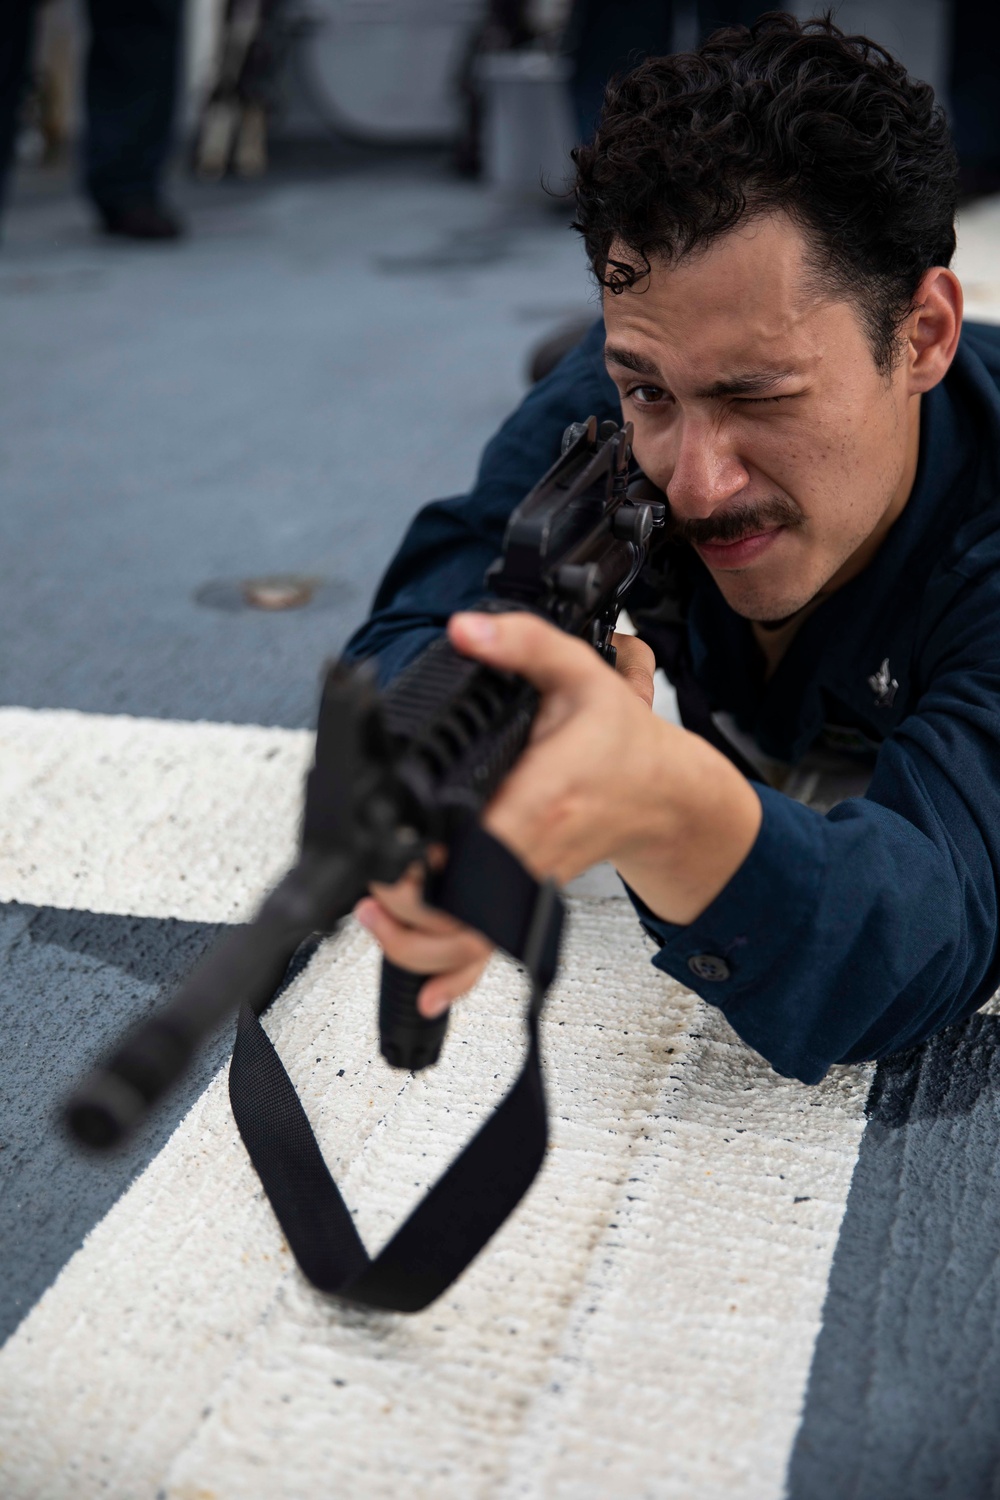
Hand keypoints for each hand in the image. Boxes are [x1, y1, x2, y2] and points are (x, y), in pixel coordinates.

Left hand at [357, 614, 760, 1015]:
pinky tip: (429, 991)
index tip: (392, 853)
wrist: (668, 794)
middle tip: (372, 889)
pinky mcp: (528, 897)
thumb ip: (520, 643)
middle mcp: (534, 849)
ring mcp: (531, 881)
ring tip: (379, 919)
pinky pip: (491, 950)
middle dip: (408, 910)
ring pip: (474, 941)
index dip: (430, 862)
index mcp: (542, 795)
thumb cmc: (624, 741)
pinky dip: (457, 976)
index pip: (479, 845)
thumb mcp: (579, 673)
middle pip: (464, 906)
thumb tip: (464, 628)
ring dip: (421, 948)